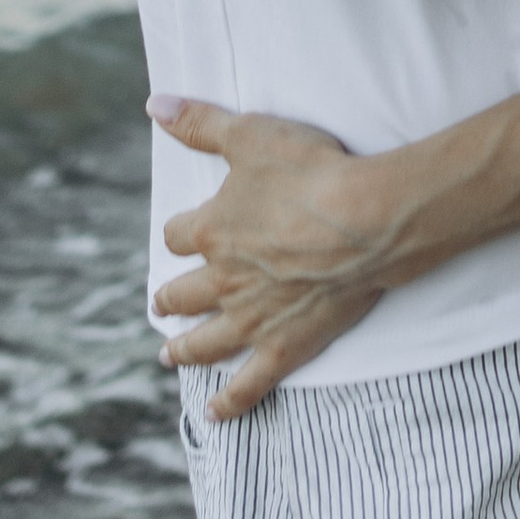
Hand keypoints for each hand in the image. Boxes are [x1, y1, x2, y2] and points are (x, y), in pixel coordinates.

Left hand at [149, 96, 404, 414]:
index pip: (180, 234)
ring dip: (184, 350)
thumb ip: (201, 122)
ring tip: (168, 355)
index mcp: (212, 231)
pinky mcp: (284, 346)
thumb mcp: (252, 134)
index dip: (181, 233)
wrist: (366, 221)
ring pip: (204, 342)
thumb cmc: (313, 172)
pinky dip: (229, 402)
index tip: (184, 234)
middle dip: (172, 297)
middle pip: (183, 293)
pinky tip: (214, 414)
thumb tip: (153, 104)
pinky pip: (248, 384)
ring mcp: (251, 319)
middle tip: (164, 303)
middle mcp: (223, 280)